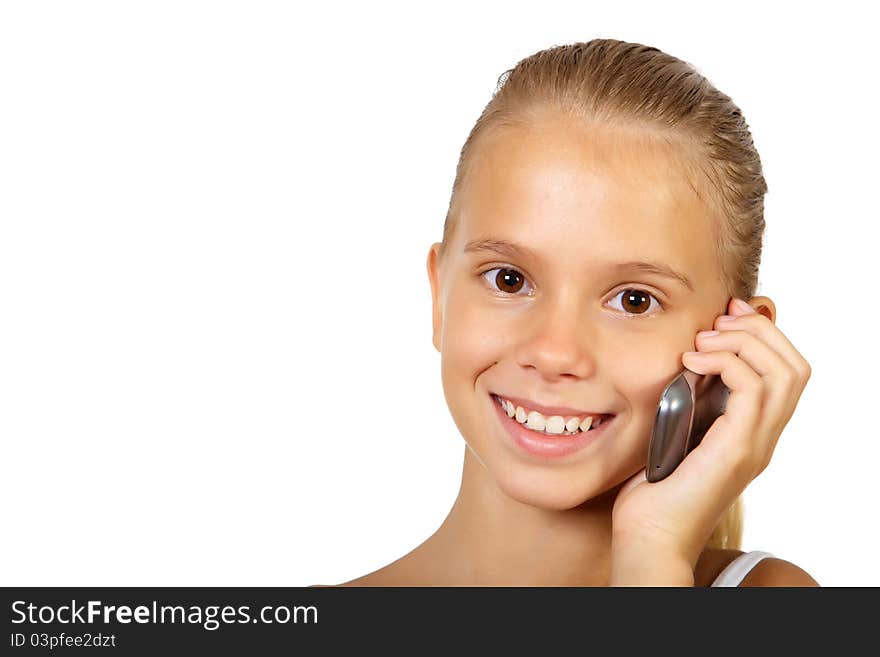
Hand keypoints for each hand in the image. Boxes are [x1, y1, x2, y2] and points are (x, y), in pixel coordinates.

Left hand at [609, 297, 811, 581]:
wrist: (648, 535)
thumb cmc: (653, 487)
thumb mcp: (675, 430)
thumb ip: (690, 398)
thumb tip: (686, 356)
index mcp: (753, 431)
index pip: (787, 371)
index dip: (763, 334)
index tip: (724, 314)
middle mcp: (763, 437)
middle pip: (795, 365)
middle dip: (758, 330)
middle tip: (716, 322)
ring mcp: (754, 445)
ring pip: (783, 372)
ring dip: (743, 342)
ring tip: (702, 341)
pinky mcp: (736, 450)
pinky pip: (753, 390)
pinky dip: (726, 362)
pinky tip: (692, 360)